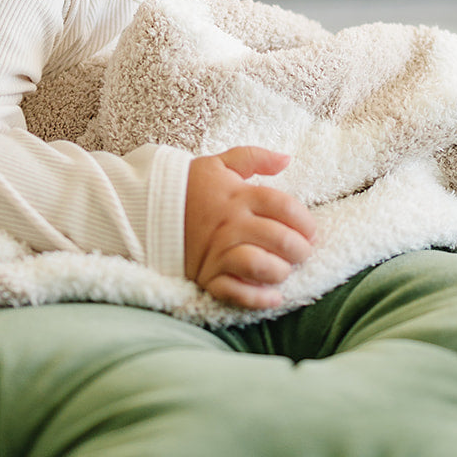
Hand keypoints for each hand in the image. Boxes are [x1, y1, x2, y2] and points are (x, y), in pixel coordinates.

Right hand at [185, 147, 315, 309]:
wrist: (147, 210)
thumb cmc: (189, 187)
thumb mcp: (219, 164)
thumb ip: (254, 157)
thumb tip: (287, 158)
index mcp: (238, 196)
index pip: (285, 207)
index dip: (305, 221)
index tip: (310, 230)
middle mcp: (231, 224)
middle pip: (280, 239)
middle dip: (300, 249)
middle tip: (302, 252)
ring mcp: (218, 252)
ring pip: (261, 266)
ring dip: (281, 271)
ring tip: (284, 269)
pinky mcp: (206, 275)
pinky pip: (236, 292)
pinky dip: (258, 298)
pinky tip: (274, 297)